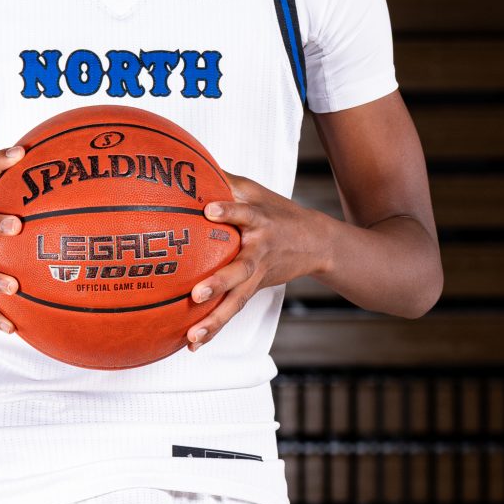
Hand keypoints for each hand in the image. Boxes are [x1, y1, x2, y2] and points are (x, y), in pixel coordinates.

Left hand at [186, 175, 328, 348]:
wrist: (317, 242)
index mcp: (259, 221)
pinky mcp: (254, 289)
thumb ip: (224, 179)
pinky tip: (190, 343)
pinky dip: (213, 328)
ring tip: (193, 335)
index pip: (244, 213)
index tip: (209, 210)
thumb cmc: (276, 211)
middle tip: (197, 293)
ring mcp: (258, 274)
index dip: (229, 211)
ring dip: (215, 319)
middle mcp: (259, 250)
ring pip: (236, 300)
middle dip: (220, 282)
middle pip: (240, 269)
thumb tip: (186, 160)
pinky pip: (231, 311)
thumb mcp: (255, 190)